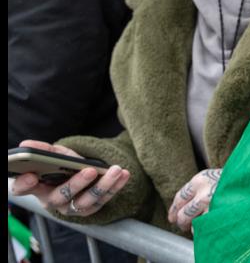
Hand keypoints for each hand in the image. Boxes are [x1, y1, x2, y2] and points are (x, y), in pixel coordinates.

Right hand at [10, 140, 129, 216]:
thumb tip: (28, 143)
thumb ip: (45, 150)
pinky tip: (124, 174)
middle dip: (76, 183)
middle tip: (89, 170)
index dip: (24, 184)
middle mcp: (52, 201)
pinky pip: (104, 199)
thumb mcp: (55, 155)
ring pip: (87, 200)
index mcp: (37, 187)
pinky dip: (116, 186)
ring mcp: (72, 207)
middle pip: (61, 196)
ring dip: (104, 185)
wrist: (80, 175)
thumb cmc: (62, 166)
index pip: (22, 189)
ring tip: (116, 170)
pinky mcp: (91, 209)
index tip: (32, 176)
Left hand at [168, 168, 220, 231]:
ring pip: (193, 224)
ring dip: (195, 227)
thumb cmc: (235, 181)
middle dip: (182, 222)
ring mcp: (212, 207)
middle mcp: (203, 193)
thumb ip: (199, 189)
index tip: (172, 217)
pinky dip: (206, 230)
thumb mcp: (215, 177)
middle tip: (184, 226)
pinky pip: (206, 229)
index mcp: (200, 180)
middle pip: (182, 214)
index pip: (179, 198)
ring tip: (200, 226)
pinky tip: (210, 226)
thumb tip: (182, 206)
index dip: (174, 210)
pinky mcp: (220, 217)